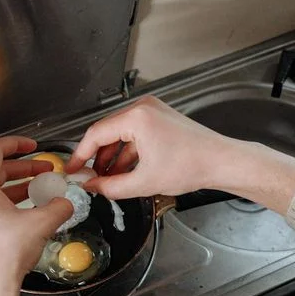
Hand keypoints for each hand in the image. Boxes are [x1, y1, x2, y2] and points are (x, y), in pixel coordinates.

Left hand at [0, 136, 72, 295]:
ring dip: (18, 188)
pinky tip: (30, 215)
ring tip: (41, 192)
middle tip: (45, 171)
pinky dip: (11, 205)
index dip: (16, 144)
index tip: (33, 146)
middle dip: (23, 169)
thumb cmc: (6, 254)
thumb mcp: (41, 224)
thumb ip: (58, 207)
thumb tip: (66, 203)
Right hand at [65, 96, 294, 213]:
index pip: (96, 134)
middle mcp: (143, 108)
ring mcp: (153, 112)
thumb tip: (91, 187)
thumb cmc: (191, 166)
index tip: (73, 169)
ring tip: (106, 180)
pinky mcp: (161, 119)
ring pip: (121, 135)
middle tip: (88, 177)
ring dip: (113, 157)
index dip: (80, 154)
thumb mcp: (143, 182)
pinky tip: (124, 172)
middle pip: (107, 132)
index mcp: (136, 117)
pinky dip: (128, 153)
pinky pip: (135, 135)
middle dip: (97, 158)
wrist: (221, 162)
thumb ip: (110, 186)